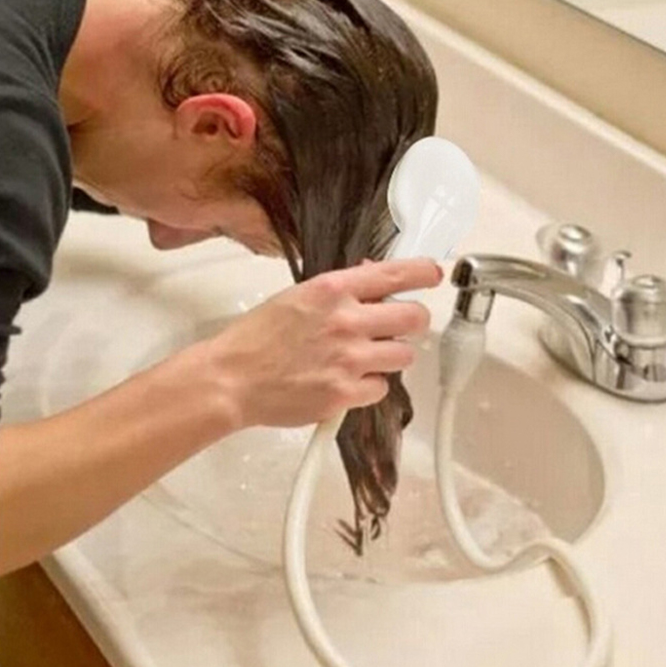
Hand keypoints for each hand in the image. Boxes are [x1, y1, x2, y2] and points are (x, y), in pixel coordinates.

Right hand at [199, 258, 442, 427]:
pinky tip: (346, 382)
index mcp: (333, 290)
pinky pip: (381, 389)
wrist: (232, 379)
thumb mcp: (297, 297)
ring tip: (363, 359)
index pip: (395, 274)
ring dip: (390, 357)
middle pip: (415, 318)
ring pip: (404, 356)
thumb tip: (373, 282)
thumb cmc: (257, 338)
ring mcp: (349, 360)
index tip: (433, 274)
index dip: (424, 273)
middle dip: (413, 322)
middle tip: (401, 328)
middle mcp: (346, 321)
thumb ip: (339, 291)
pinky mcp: (345, 394)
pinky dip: (369, 387)